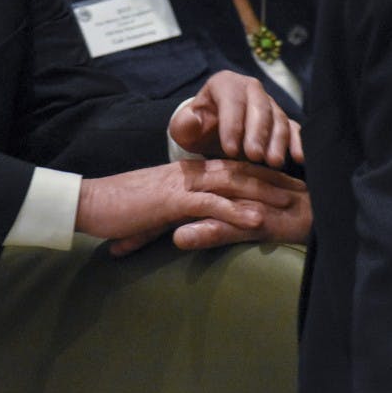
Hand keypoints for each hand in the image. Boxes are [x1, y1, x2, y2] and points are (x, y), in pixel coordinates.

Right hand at [76, 159, 307, 255]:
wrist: (88, 203)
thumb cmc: (117, 209)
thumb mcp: (154, 208)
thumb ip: (176, 211)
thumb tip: (190, 224)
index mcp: (186, 172)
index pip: (231, 168)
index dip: (261, 173)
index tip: (287, 182)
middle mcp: (188, 173)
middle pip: (239, 171)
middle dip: (273, 180)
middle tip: (303, 190)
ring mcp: (181, 185)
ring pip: (231, 183)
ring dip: (263, 193)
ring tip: (291, 204)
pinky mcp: (171, 201)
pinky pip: (209, 204)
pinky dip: (235, 211)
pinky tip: (256, 220)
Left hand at [168, 70, 303, 168]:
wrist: (211, 132)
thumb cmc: (197, 128)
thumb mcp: (183, 127)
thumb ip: (185, 124)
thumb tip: (194, 120)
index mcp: (225, 84)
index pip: (232, 100)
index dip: (232, 124)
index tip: (229, 149)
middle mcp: (250, 88)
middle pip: (259, 107)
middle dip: (258, 133)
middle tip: (255, 157)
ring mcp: (269, 103)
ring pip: (278, 118)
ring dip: (278, 141)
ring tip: (273, 163)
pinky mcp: (282, 119)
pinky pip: (293, 127)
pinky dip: (298, 141)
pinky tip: (299, 158)